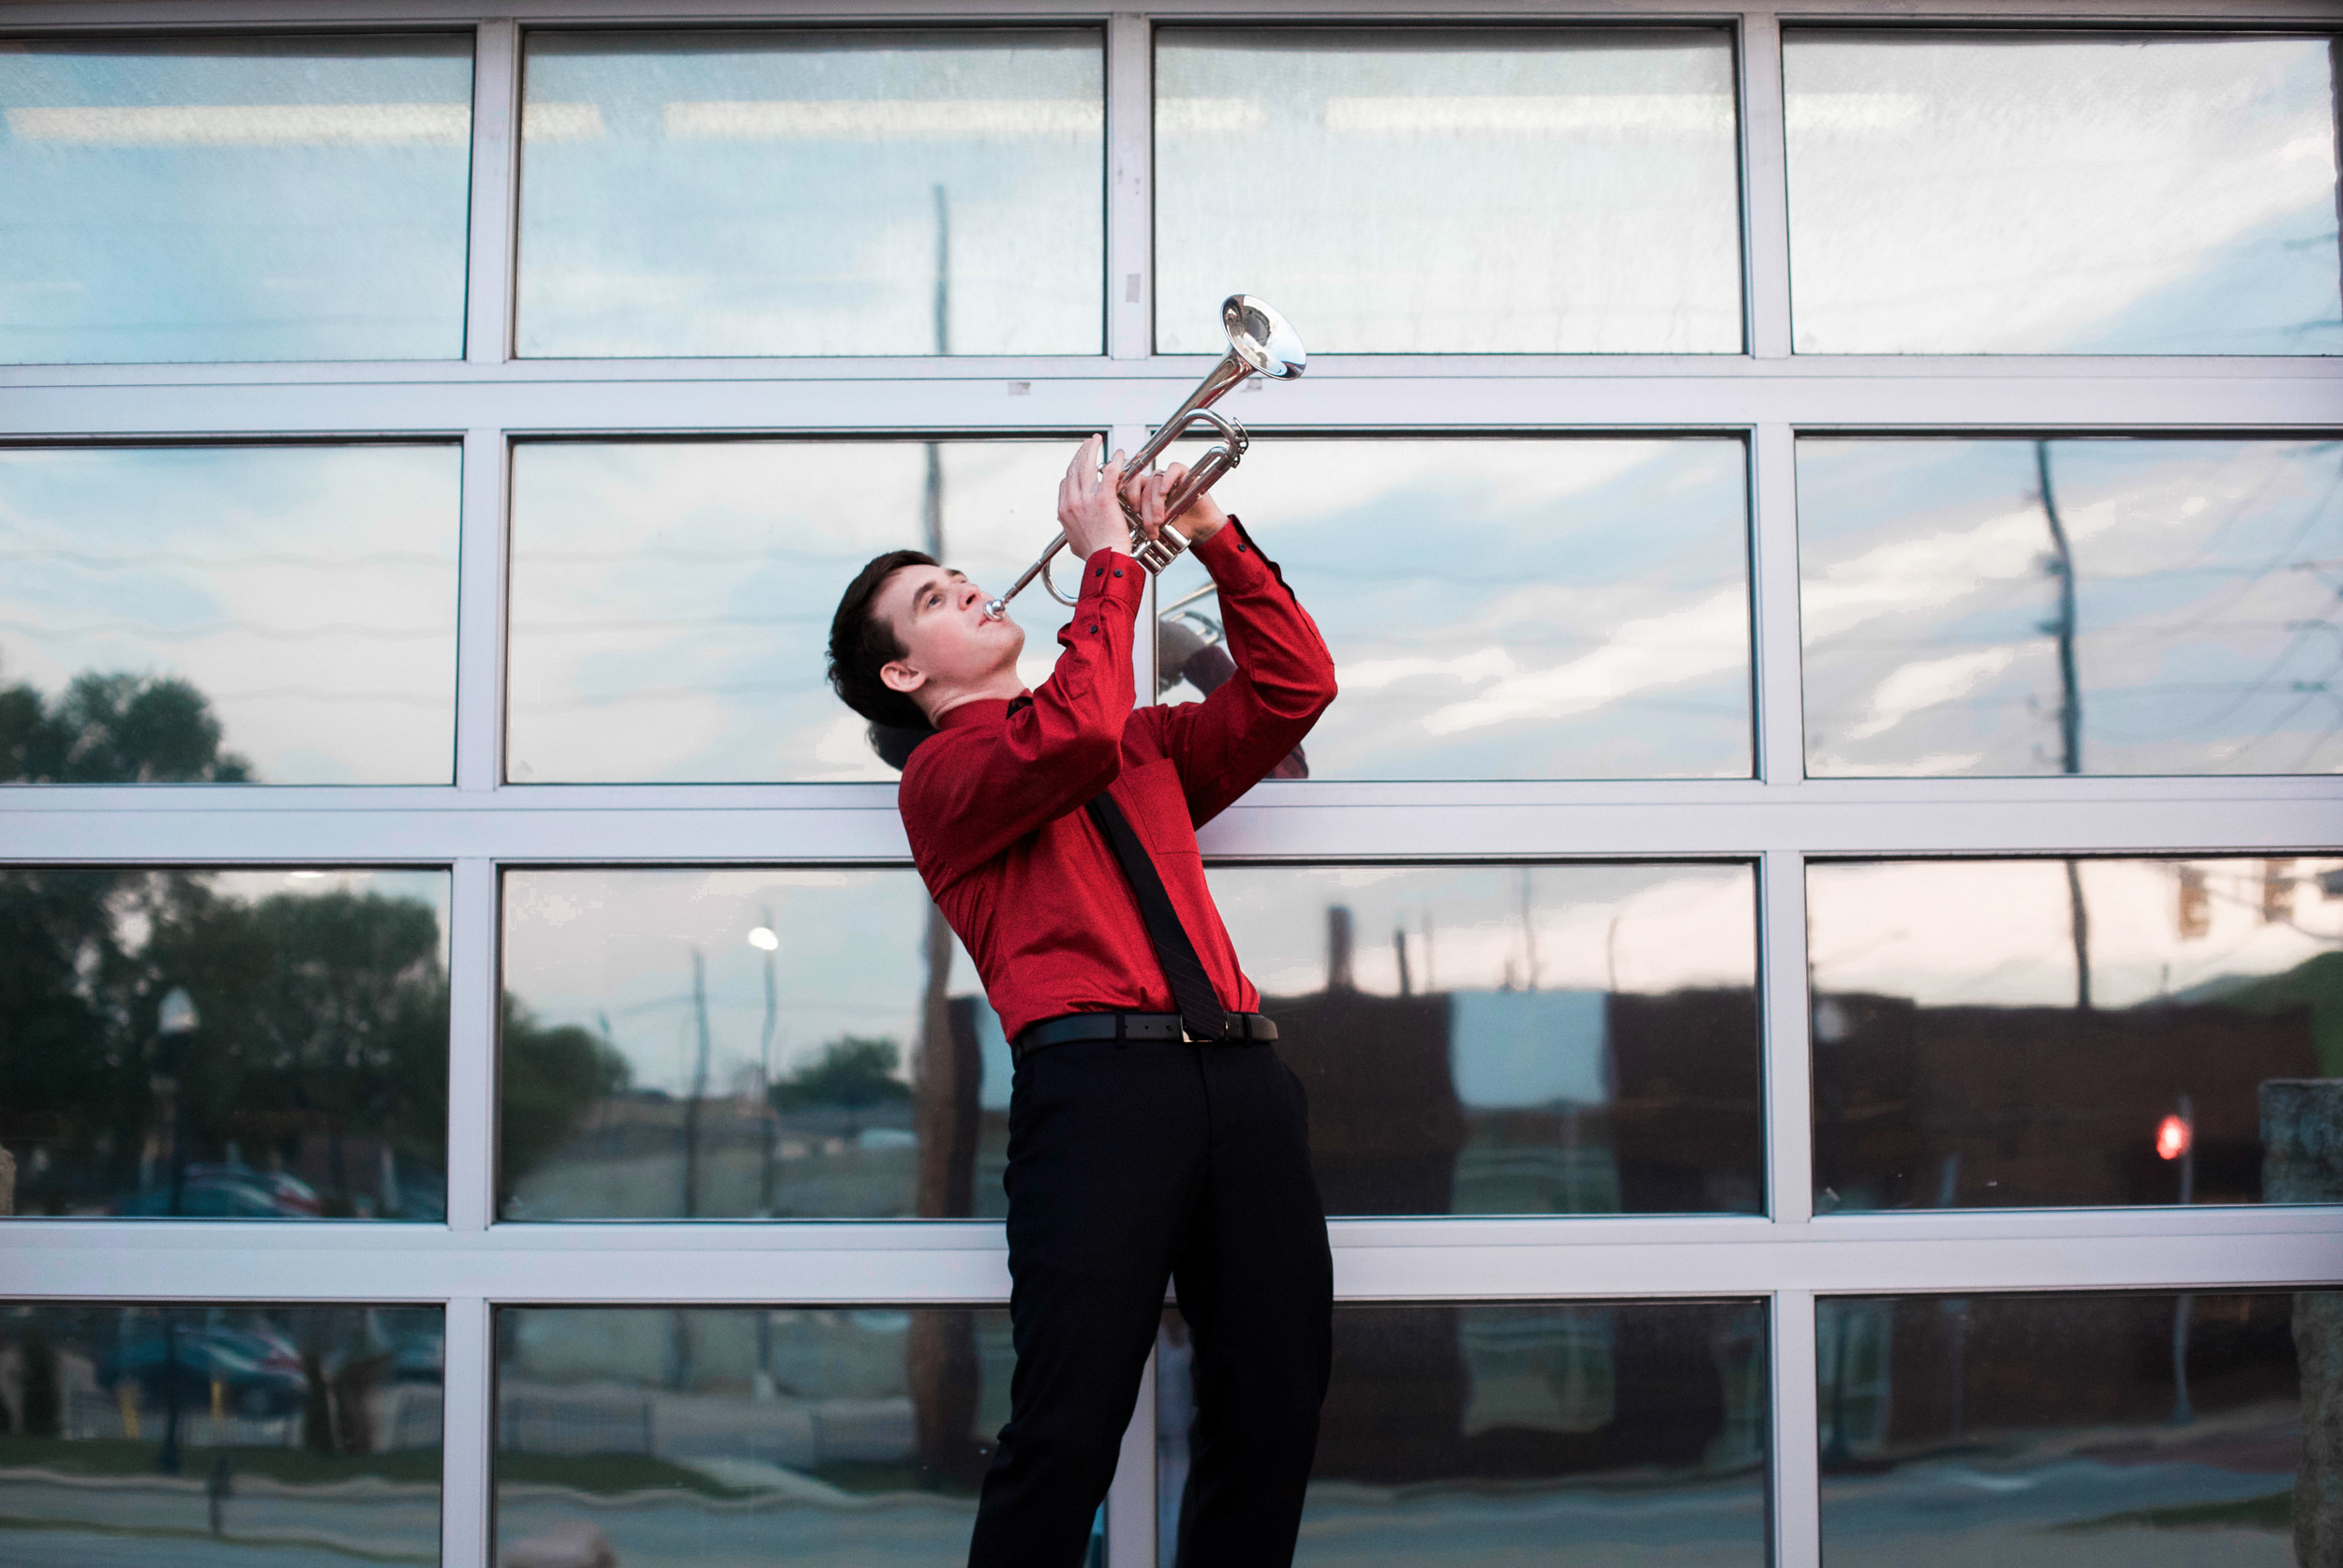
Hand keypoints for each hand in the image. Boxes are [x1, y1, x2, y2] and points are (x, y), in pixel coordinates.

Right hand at [1056, 436, 1129, 563]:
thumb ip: (1072, 530)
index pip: (1065, 483)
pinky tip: (1119, 455)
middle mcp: (1071, 502)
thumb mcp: (1074, 543)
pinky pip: (1109, 473)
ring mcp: (1086, 499)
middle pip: (1073, 469)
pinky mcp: (1103, 499)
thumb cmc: (1094, 555)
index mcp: (1064, 511)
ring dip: (1091, 450)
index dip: (1073, 470)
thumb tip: (1070, 528)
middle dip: (1080, 453)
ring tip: (1096, 441)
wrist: (1104, 560)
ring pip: (1086, 466)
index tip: (1080, 463)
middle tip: (1087, 444)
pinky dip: (1114, 462)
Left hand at [1121, 462, 1227, 546]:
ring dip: (1157, 502)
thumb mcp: (1152, 526)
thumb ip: (1139, 520)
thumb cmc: (1175, 530)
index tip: (1133, 510)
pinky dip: (1168, 478)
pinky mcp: (1184, 474)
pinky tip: (1165, 492)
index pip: (1129, 483)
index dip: (1129, 493)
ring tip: (1160, 520)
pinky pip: (1173, 469)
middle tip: (1151, 527)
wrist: (1200, 532)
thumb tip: (1123, 525)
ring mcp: (1168, 477)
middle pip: (1143, 485)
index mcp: (1142, 491)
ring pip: (1156, 480)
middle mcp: (1154, 482)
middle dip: (1146, 508)